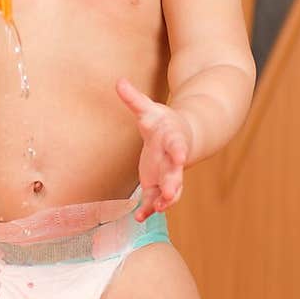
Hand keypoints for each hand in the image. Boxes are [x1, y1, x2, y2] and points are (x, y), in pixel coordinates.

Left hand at [115, 77, 192, 220]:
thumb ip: (134, 99)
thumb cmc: (163, 123)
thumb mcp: (148, 110)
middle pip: (176, 173)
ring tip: (159, 210)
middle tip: (171, 194)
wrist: (180, 137)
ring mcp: (168, 174)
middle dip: (174, 183)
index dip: (179, 150)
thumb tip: (118, 81)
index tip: (180, 156)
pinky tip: (140, 218)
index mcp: (173, 139)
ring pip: (171, 190)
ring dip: (166, 201)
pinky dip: (149, 208)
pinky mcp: (159, 185)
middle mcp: (173, 160)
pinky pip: (156, 199)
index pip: (177, 145)